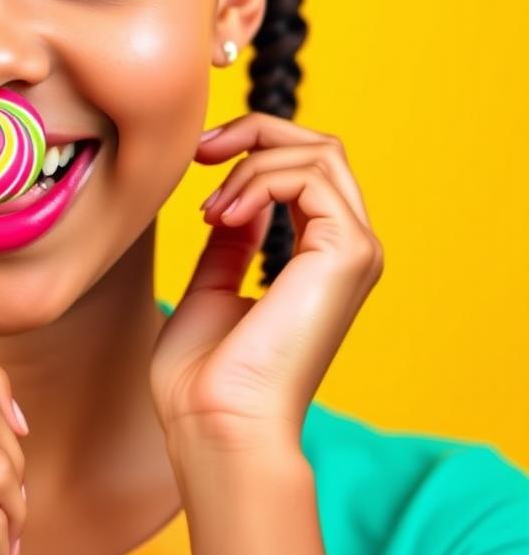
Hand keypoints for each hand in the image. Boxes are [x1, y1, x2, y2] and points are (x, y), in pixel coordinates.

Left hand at [150, 112, 383, 451]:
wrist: (214, 422)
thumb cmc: (205, 372)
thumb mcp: (214, 282)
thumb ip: (235, 237)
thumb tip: (239, 198)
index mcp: (321, 257)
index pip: (307, 167)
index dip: (252, 145)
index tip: (199, 157)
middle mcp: (347, 249)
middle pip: (321, 146)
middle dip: (254, 132)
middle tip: (201, 150)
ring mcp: (355, 250)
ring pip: (320, 151)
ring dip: (250, 161)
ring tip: (210, 207)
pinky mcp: (349, 253)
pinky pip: (309, 177)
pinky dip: (257, 180)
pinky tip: (220, 216)